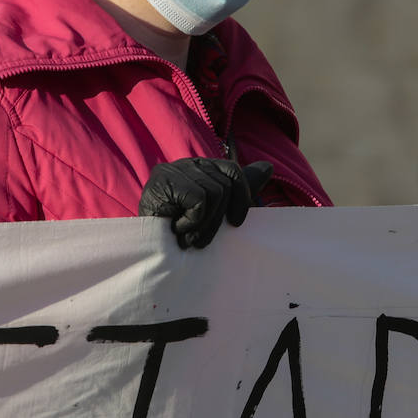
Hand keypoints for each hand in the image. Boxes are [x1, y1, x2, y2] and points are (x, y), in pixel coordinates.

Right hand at [138, 158, 272, 249]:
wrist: (149, 253)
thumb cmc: (182, 234)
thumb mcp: (216, 212)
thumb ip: (240, 189)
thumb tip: (268, 167)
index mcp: (202, 169)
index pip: (233, 172)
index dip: (241, 198)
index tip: (236, 223)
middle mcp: (188, 164)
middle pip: (225, 185)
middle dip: (218, 219)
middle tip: (199, 236)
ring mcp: (173, 169)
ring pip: (214, 193)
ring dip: (203, 223)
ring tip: (187, 234)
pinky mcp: (164, 179)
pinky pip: (200, 199)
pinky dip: (192, 221)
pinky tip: (176, 228)